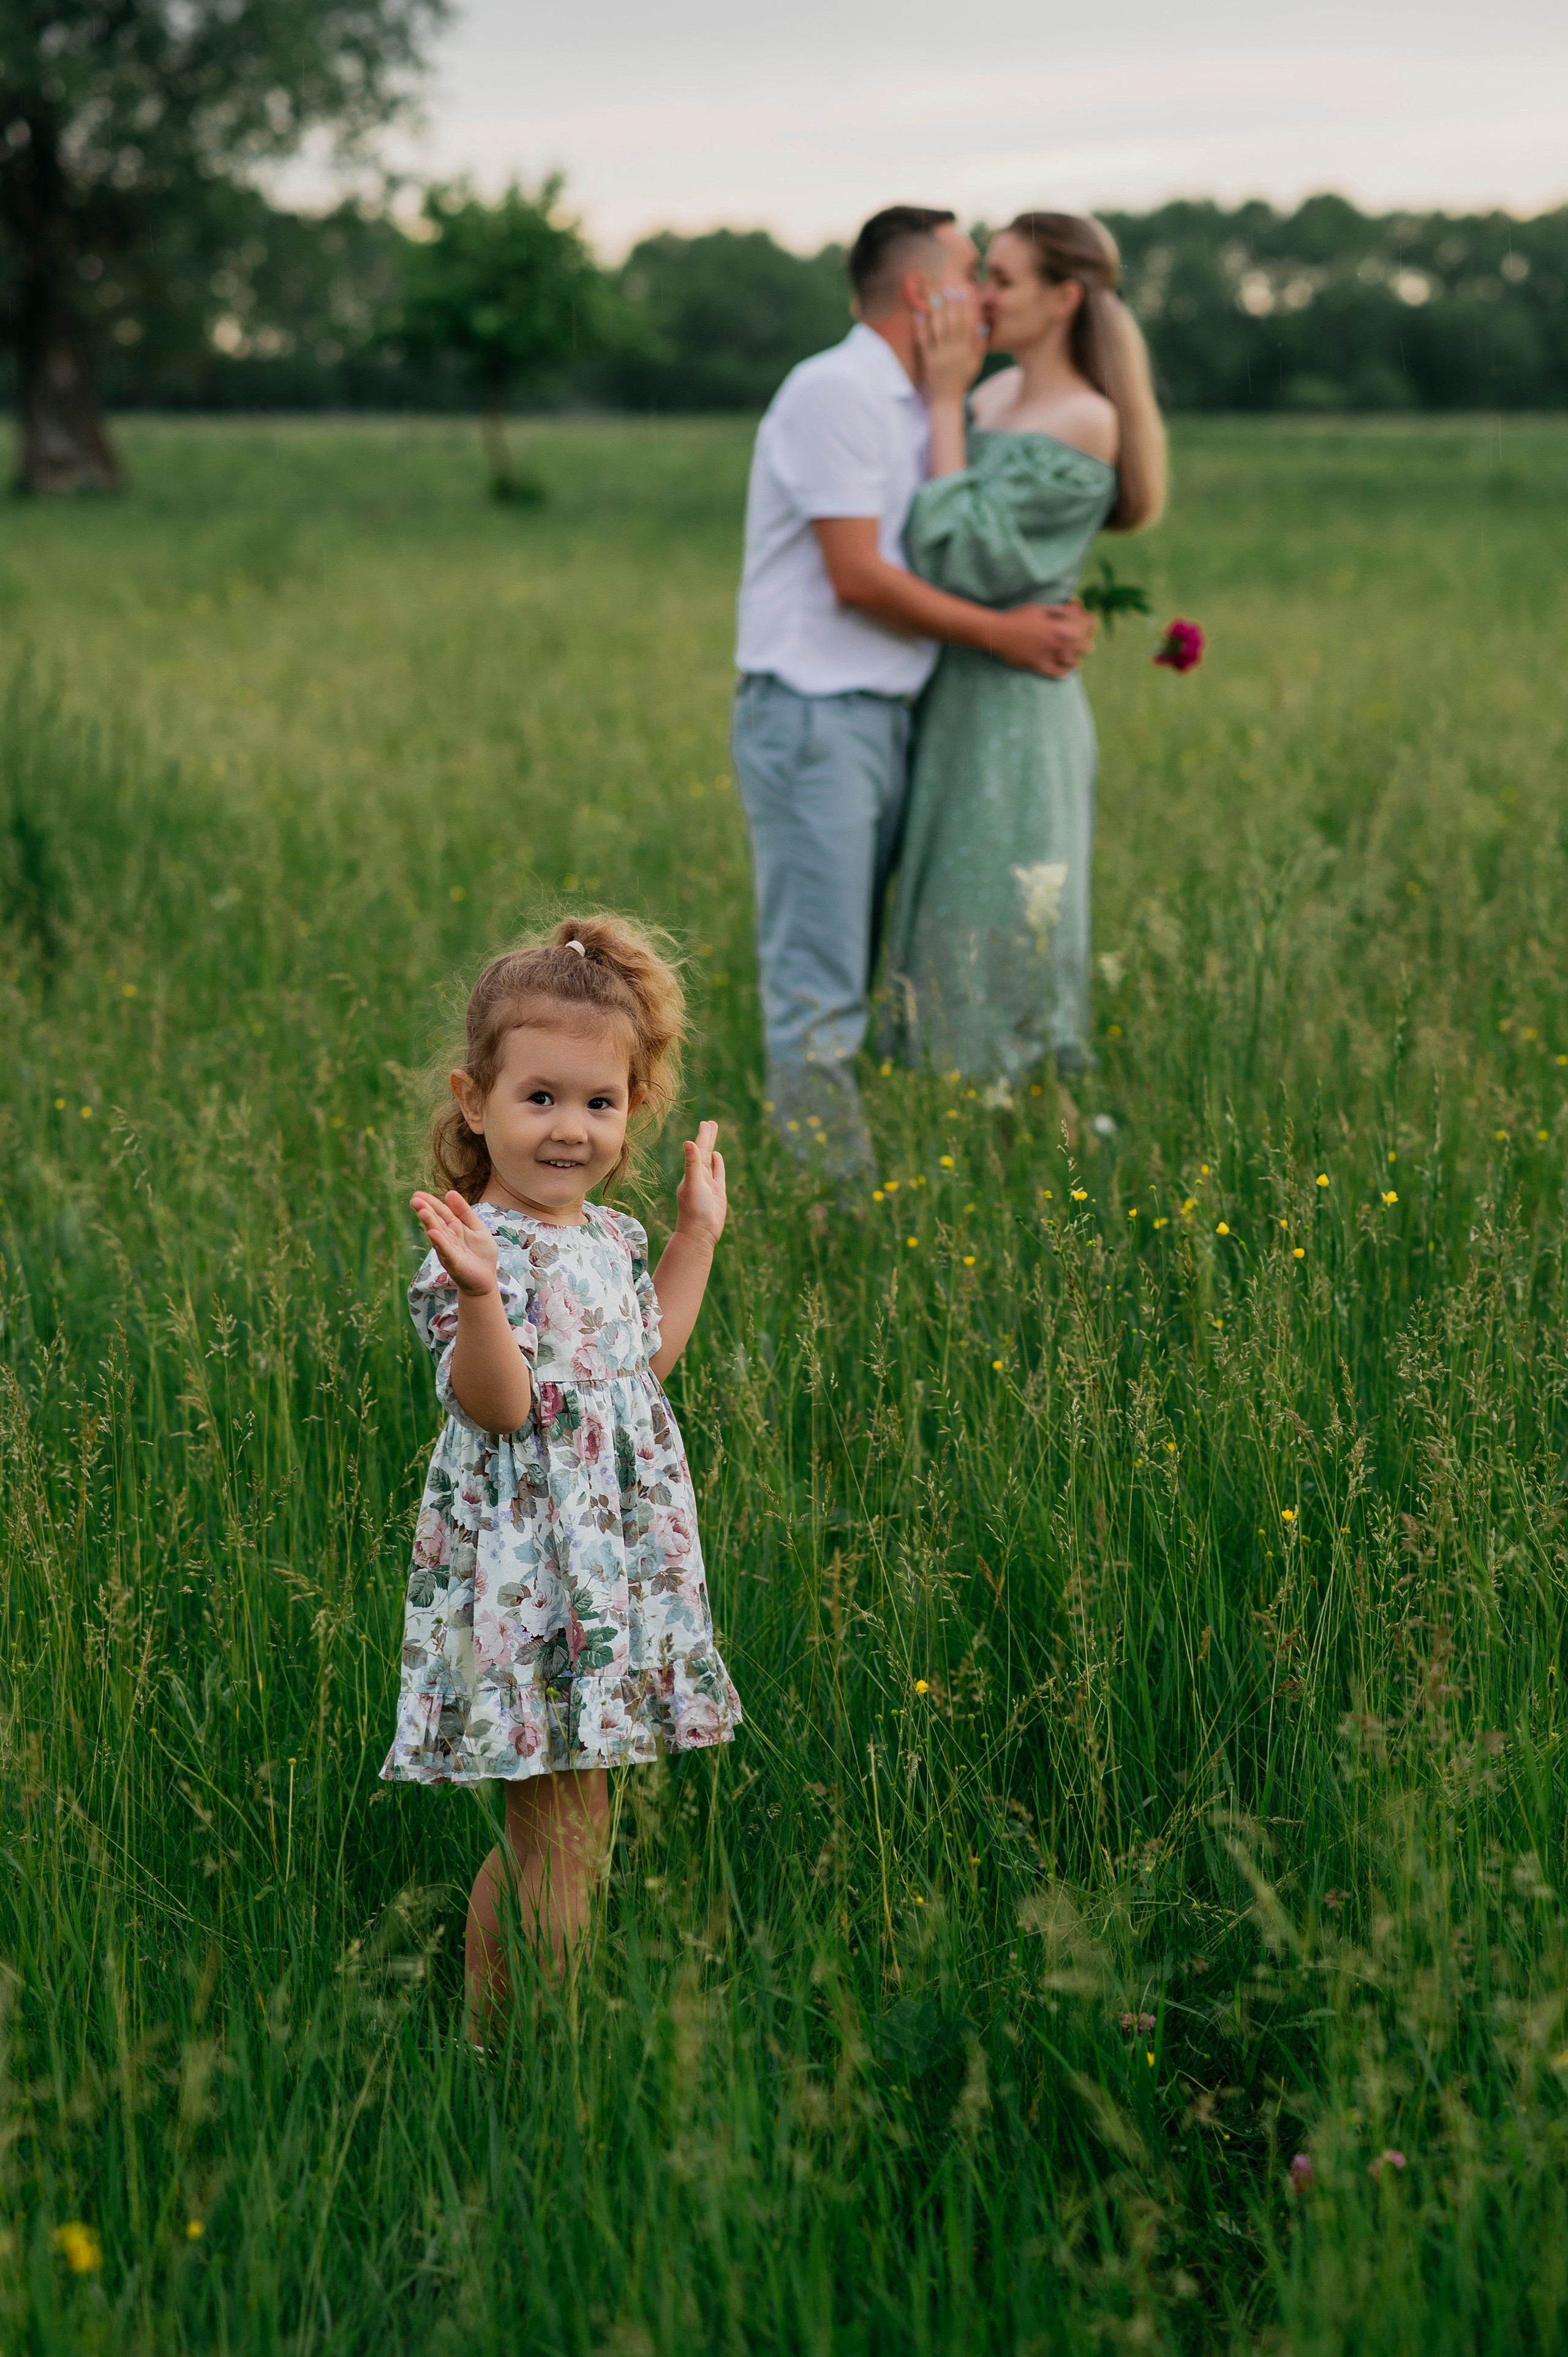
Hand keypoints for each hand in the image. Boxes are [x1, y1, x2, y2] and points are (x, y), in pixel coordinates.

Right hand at [411, 1189, 499, 1296]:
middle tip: (414, 1199)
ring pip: (438, 1234)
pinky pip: (446, 1250)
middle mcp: (448, 1237)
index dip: (431, 1202)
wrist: (485, 1279)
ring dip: (430, 1223)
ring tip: (422, 1211)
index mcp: (454, 1227)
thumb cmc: (481, 1253)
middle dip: (426, 1210)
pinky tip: (432, 1233)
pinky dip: (439, 1242)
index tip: (417, 1193)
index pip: (441, 1212)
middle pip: (436, 1221)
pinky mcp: (454, 1262)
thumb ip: (464, 1212)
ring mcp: (449, 1250)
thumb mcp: (476, 1227)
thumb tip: (449, 1192)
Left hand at [674, 1120, 726, 1248]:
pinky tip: (717, 1156)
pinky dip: (718, 1164)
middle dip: (708, 1137)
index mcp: (692, 1173)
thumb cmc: (694, 1209)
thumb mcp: (693, 1183)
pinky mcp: (718, 1193)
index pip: (698, 1149)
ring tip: (712, 1136)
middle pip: (704, 1151)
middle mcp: (699, 1176)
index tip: (706, 1123)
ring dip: (712, 1148)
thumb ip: (692, 1164)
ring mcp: (709, 1184)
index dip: (703, 1136)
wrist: (699, 1233)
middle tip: (711, 1123)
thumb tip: (688, 1142)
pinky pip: (718, 1174)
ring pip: (711, 1161)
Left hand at [913, 284, 984, 405]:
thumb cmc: (962, 381)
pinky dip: (921, 326)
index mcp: (967, 351)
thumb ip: (979, 345)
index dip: (965, 306)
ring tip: (934, 295)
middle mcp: (954, 352)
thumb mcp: (975, 364)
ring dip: (936, 310)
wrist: (946, 401)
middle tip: (948, 287)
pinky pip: (924, 340)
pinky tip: (920, 312)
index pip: (967, 324)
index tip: (963, 292)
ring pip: (938, 329)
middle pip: (953, 323)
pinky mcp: (927, 361)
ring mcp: (940, 356)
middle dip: (951, 304)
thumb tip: (981, 324)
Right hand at [990, 599, 1097, 678]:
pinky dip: (1065, 671)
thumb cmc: (1019, 617)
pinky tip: (1063, 667)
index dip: (1090, 625)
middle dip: (1086, 643)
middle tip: (1082, 642)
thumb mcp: (1041, 608)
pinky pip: (1059, 673)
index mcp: (1060, 626)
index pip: (1087, 627)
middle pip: (1085, 646)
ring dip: (1076, 658)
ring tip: (1073, 656)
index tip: (1088, 625)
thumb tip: (1076, 606)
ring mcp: (1049, 656)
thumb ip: (1060, 610)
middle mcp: (1058, 642)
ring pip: (1075, 662)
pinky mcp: (1040, 666)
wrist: (998, 633)